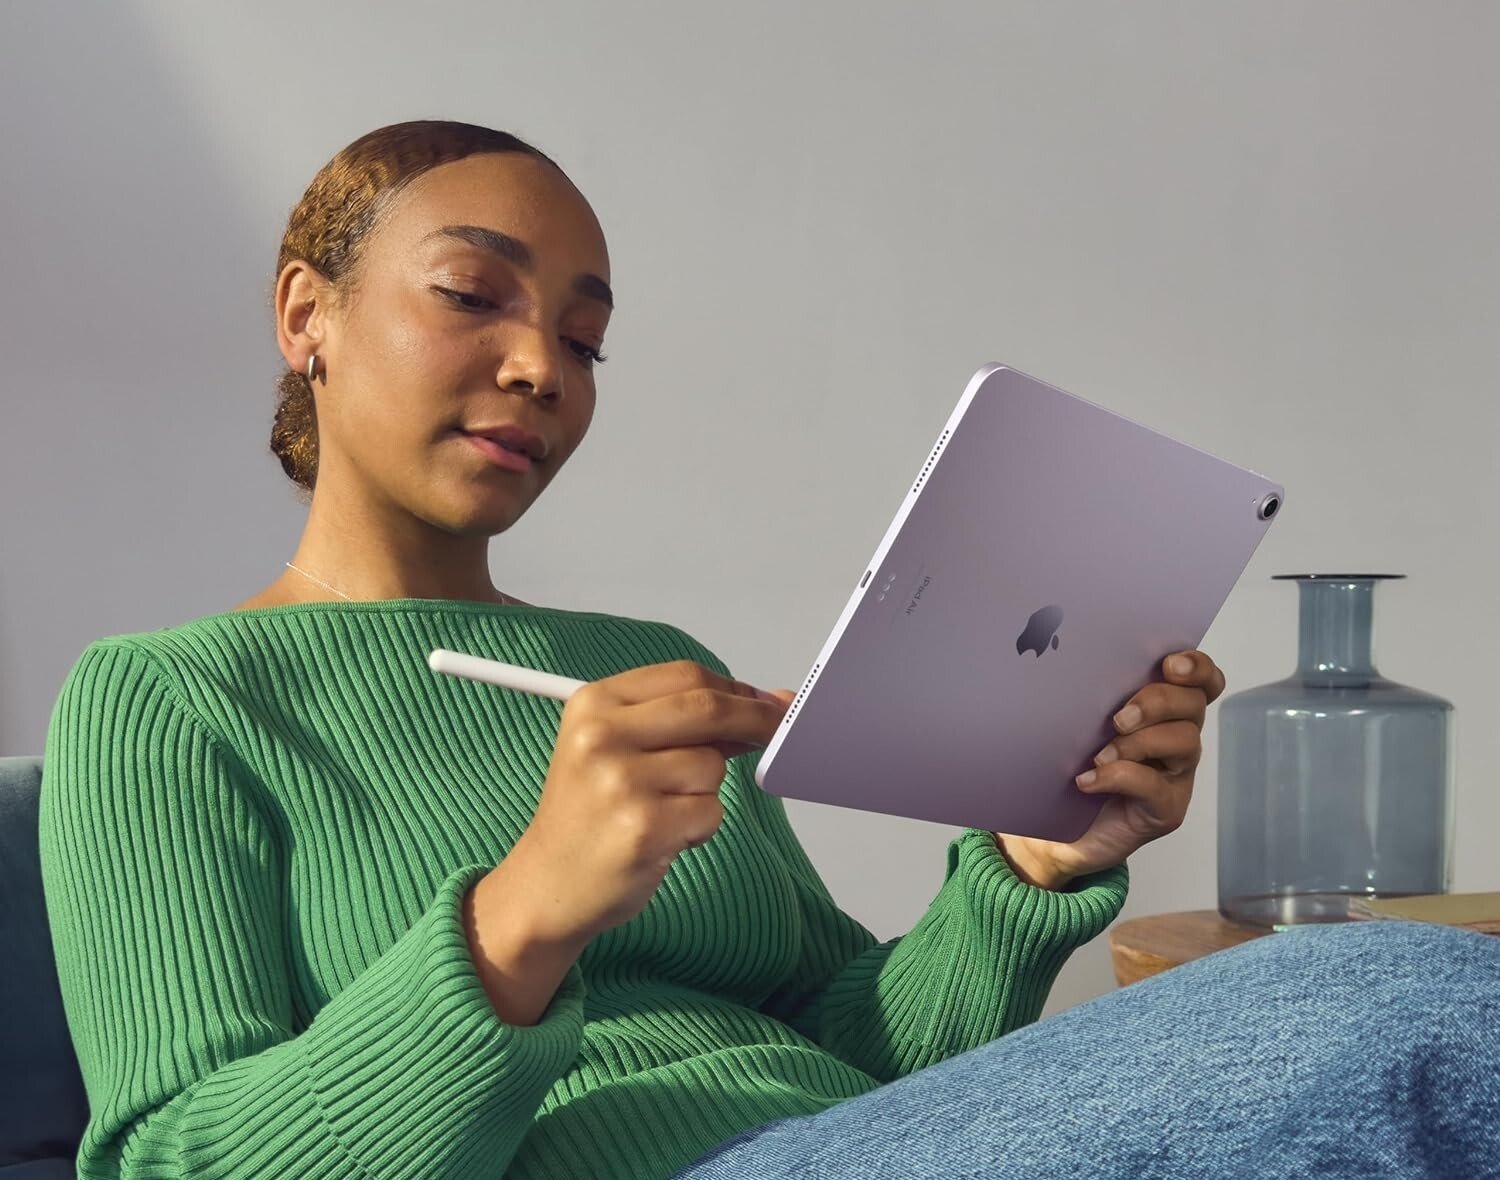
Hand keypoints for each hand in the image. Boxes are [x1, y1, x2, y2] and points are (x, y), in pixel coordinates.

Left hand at [994, 649, 1226, 889]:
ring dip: (1139, 742)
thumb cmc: (1068, 770)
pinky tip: (1088, 781)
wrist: (1055, 833)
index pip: (1201, 680)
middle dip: (1158, 702)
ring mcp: (1176, 775)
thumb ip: (1091, 697)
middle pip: (1193, 704)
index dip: (1196, 667)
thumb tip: (1072, 663)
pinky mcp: (1166, 809)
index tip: (1169, 664)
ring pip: (1184, 741)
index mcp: (1163, 711)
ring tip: (1099, 755)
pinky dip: (1118, 777)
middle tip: (1119, 718)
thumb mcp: (1077, 725)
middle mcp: (1177, 738)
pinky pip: (1155, 786)